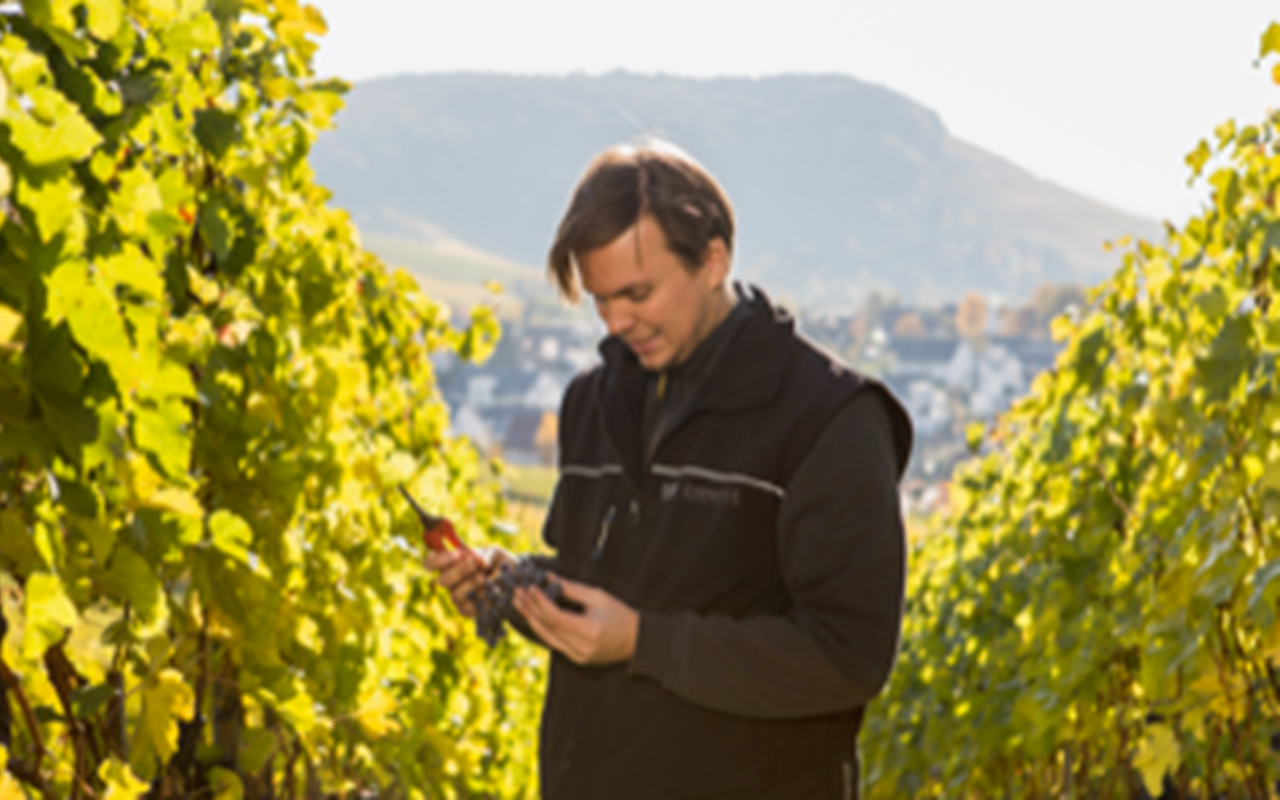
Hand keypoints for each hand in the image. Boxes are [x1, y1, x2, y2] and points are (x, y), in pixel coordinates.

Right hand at [424, 546, 512, 617]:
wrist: (515, 580)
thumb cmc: (500, 563)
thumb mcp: (496, 553)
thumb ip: (487, 554)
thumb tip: (480, 562)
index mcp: (451, 563)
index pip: (430, 562)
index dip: (438, 559)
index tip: (458, 554)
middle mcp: (451, 581)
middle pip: (442, 580)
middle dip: (460, 571)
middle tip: (475, 565)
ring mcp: (458, 596)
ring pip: (455, 595)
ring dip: (470, 585)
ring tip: (484, 578)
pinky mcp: (467, 610)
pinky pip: (466, 608)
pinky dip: (479, 599)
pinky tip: (489, 591)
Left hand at [513, 575, 637, 664]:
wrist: (637, 640)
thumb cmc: (620, 615)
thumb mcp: (598, 596)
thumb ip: (571, 588)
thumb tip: (548, 577)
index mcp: (589, 630)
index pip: (556, 617)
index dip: (539, 602)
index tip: (529, 588)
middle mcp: (581, 647)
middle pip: (547, 628)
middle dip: (529, 609)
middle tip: (516, 593)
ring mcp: (578, 656)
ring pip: (546, 637)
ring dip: (531, 619)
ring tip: (518, 603)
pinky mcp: (576, 659)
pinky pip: (553, 643)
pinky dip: (542, 629)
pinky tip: (533, 617)